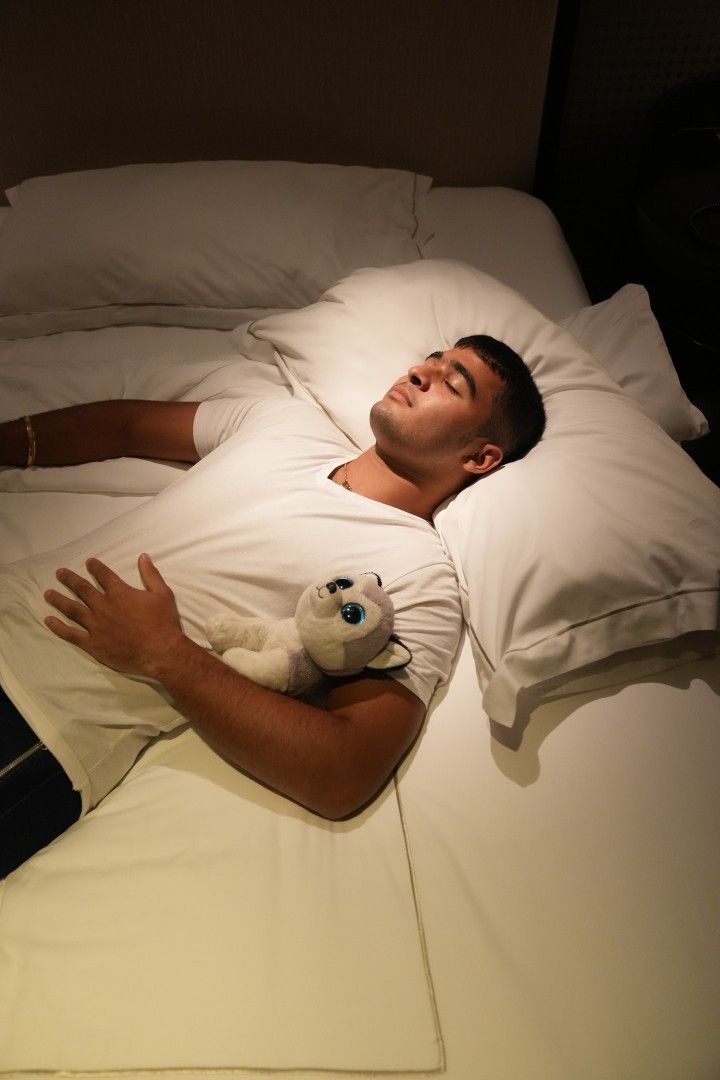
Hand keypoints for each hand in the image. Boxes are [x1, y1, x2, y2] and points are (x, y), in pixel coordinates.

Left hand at [44, 554, 184, 676]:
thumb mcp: (163, 594)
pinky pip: (71, 634)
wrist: (160, 651)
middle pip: (82, 589)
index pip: (104, 575)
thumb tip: (143, 556)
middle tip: (59, 573)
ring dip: (58, 600)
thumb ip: (151, 575)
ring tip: (48, 594)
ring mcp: (96, 625)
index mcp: (119, 593)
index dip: (95, 567)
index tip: (88, 562)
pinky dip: (58, 627)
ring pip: (72, 609)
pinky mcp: (93, 643)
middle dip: (69, 579)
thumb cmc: (163, 623)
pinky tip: (48, 621)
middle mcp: (103, 606)